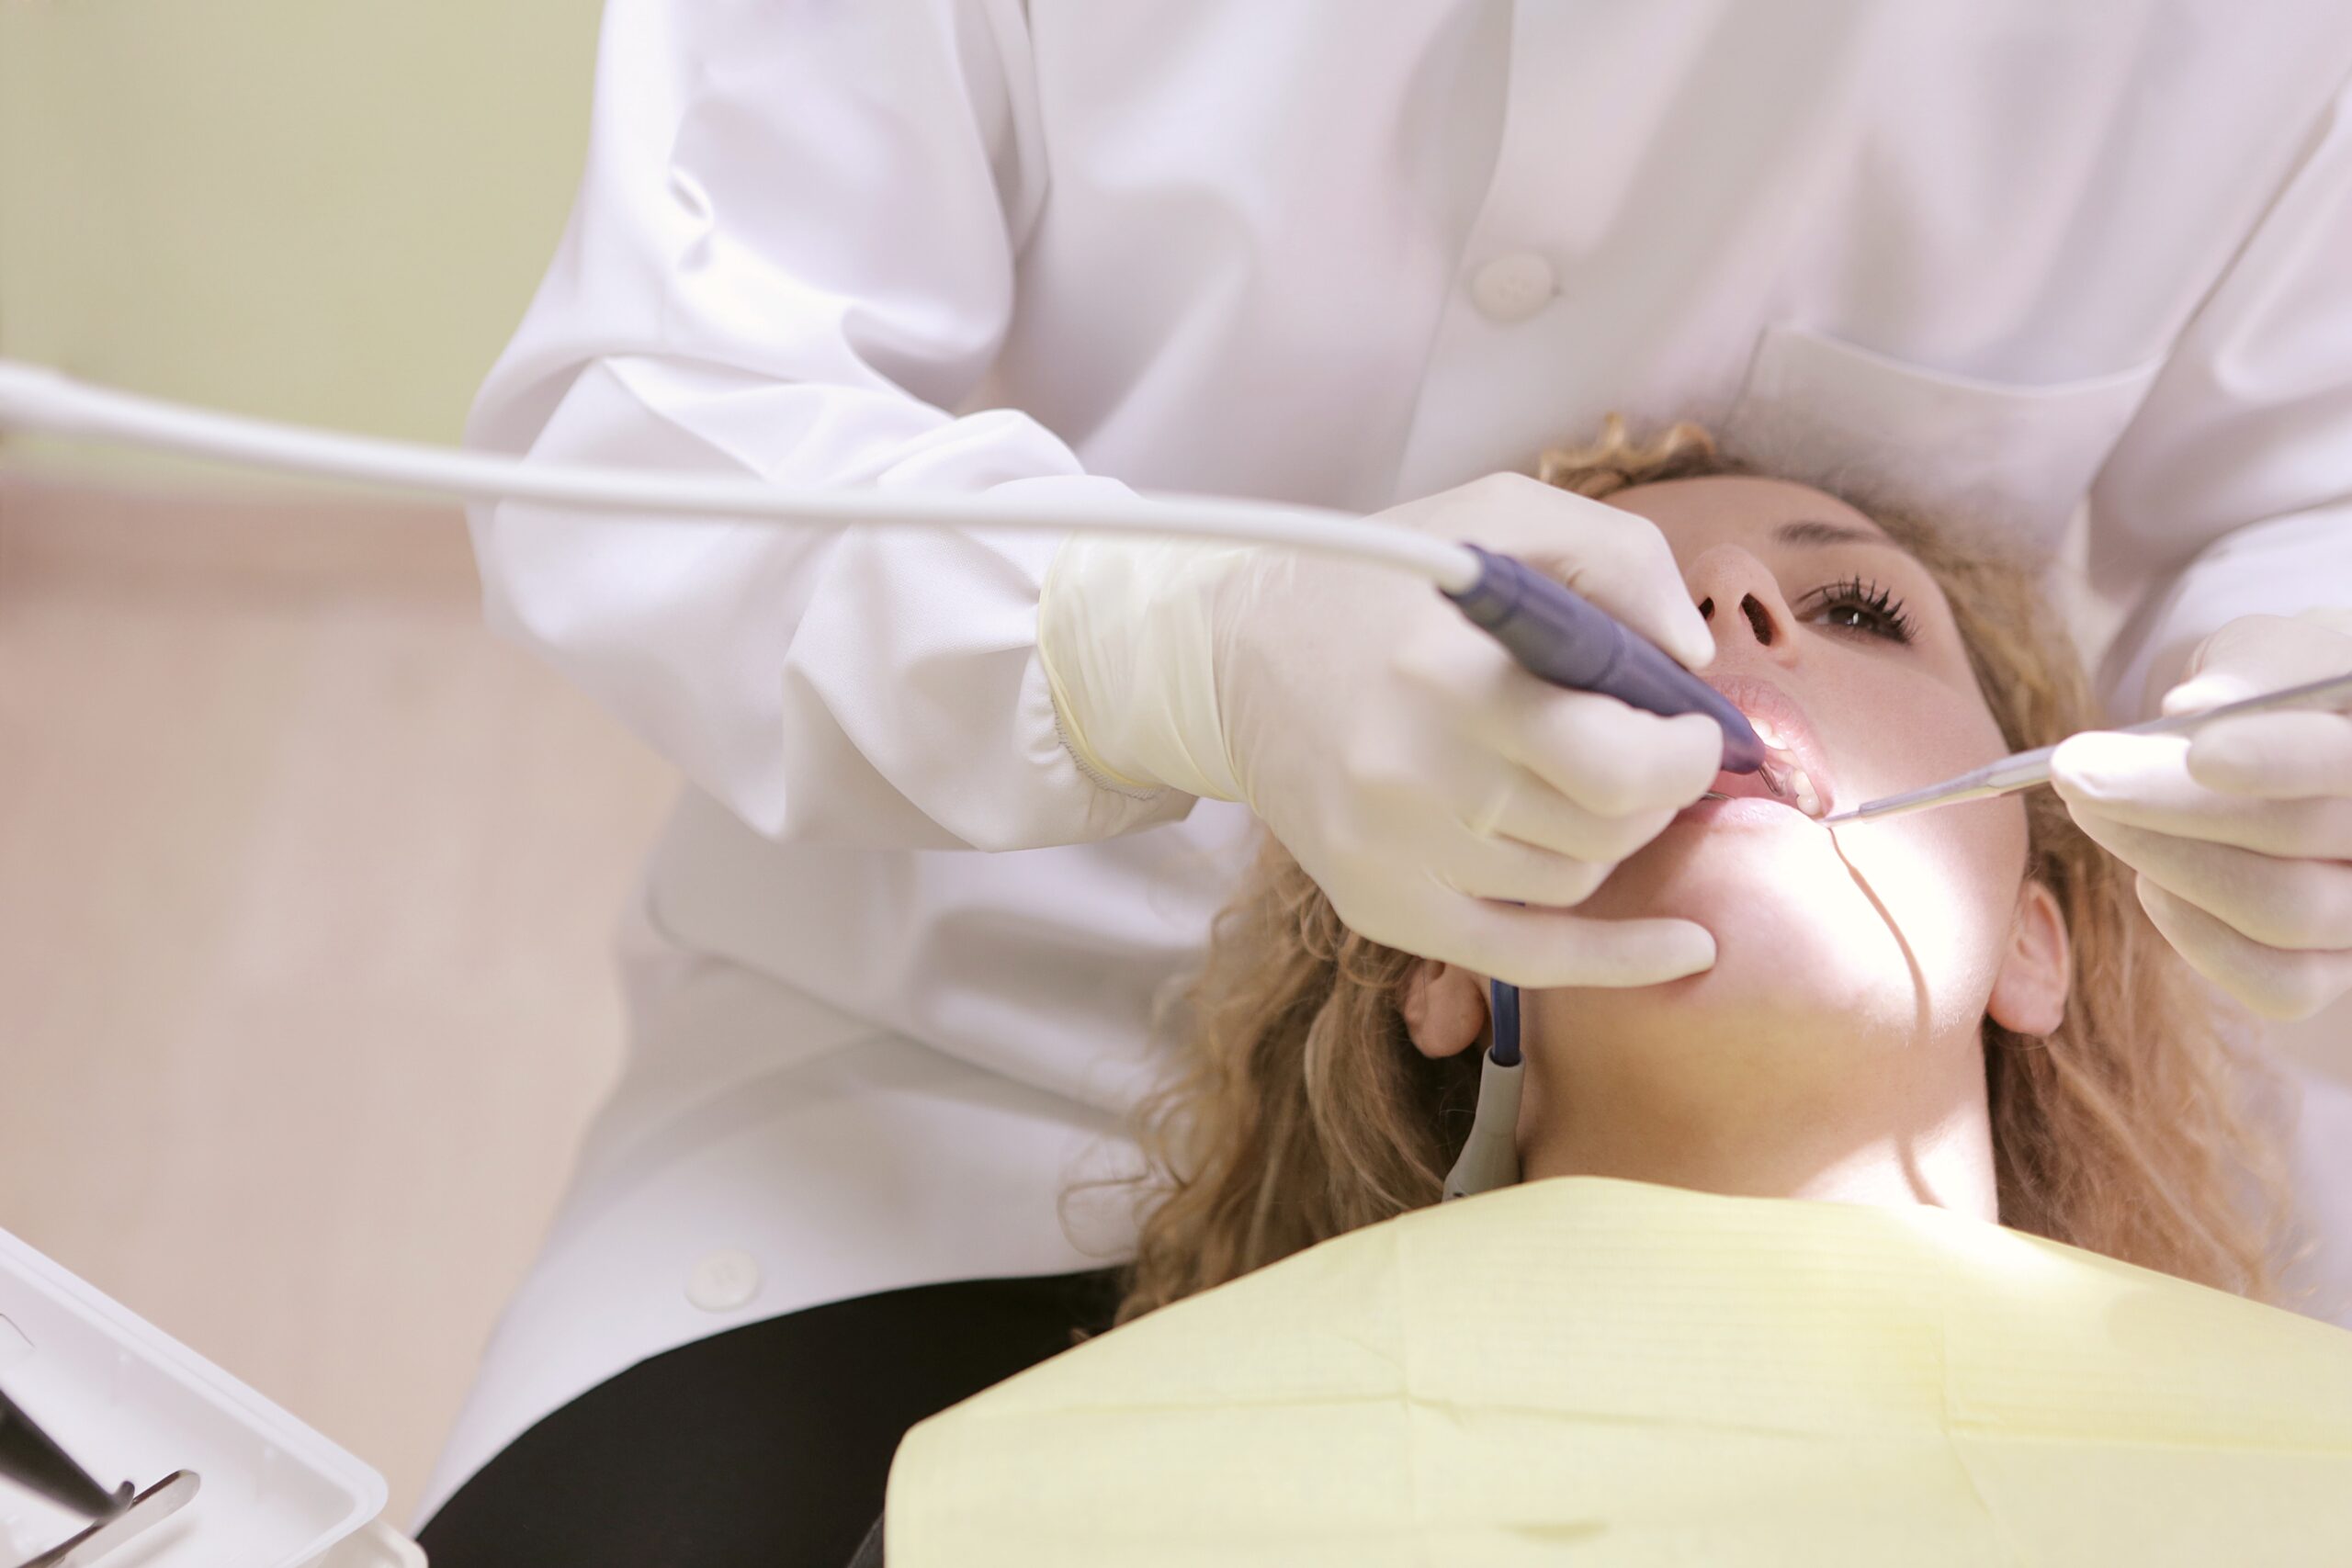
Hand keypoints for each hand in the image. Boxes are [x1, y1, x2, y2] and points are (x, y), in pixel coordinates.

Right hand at [1039, 473, 1724, 987]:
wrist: (1224, 659)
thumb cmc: (1379, 585)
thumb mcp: (1497, 516)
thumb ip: (1618, 559)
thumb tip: (1694, 664)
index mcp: (1449, 671)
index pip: (1619, 763)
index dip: (1687, 751)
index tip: (1694, 724)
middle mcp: (1415, 774)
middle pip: (1608, 829)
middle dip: (1657, 789)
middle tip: (1645, 747)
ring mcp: (1393, 853)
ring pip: (1575, 879)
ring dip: (1604, 834)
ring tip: (1570, 777)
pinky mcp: (1378, 904)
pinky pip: (1529, 960)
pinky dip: (1619, 959)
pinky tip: (1688, 948)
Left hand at [2052, 608, 2351, 1019]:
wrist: (2300, 744)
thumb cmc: (2281, 689)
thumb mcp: (2270, 654)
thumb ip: (2247, 673)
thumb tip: (2194, 704)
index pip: (2342, 760)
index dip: (2275, 759)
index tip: (2196, 751)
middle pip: (2297, 837)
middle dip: (2166, 805)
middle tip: (2072, 770)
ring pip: (2281, 912)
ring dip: (2163, 859)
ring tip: (2093, 810)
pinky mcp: (2339, 968)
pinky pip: (2279, 983)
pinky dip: (2199, 935)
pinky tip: (2150, 883)